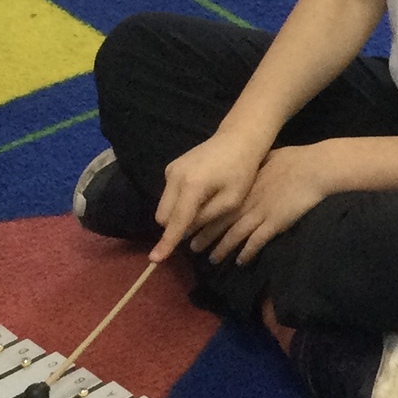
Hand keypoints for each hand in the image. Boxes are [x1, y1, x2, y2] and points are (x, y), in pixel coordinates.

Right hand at [154, 130, 272, 261]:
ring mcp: (170, 170)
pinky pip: (168, 194)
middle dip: (175, 226)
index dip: (166, 242)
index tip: (154, 259)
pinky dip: (179, 201)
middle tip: (199, 225)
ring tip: (204, 205)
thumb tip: (186, 230)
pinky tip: (200, 194)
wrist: (238, 138)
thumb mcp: (232, 200)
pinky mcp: (171, 167)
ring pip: (164, 206)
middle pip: (164, 216)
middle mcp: (174, 177)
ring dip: (178, 214)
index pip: (176, 221)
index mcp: (191, 186)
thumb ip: (207, 217)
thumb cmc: (242, 170)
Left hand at [206, 143, 338, 264]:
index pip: (215, 206)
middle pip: (220, 223)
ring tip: (213, 259)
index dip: (201, 217)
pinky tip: (241, 262)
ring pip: (234, 236)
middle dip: (205, 237)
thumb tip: (248, 168)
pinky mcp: (274, 224)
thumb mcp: (266, 158)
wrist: (311, 169)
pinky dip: (247, 253)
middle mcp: (246, 203)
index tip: (190, 225)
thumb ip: (254, 168)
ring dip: (222, 249)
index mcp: (242, 188)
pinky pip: (256, 242)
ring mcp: (259, 214)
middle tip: (193, 248)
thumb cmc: (293, 159)